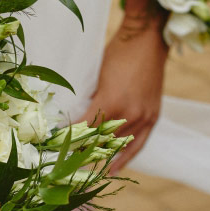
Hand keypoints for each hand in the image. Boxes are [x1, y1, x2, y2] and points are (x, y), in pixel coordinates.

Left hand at [79, 0, 168, 174]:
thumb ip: (90, 101)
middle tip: (67, 163)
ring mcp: (144, 116)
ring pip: (120, 146)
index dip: (70, 139)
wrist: (147, 39)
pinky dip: (126, 157)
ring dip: (103, 157)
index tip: (56, 147)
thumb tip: (77, 120)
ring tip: (87, 171)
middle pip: (102, 141)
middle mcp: (129, 113)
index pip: (85, 129)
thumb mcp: (97, 77)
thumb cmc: (118, 52)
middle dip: (83, 152)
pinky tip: (114, 168)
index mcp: (111, 101)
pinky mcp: (153, 116)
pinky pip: (138, 143)